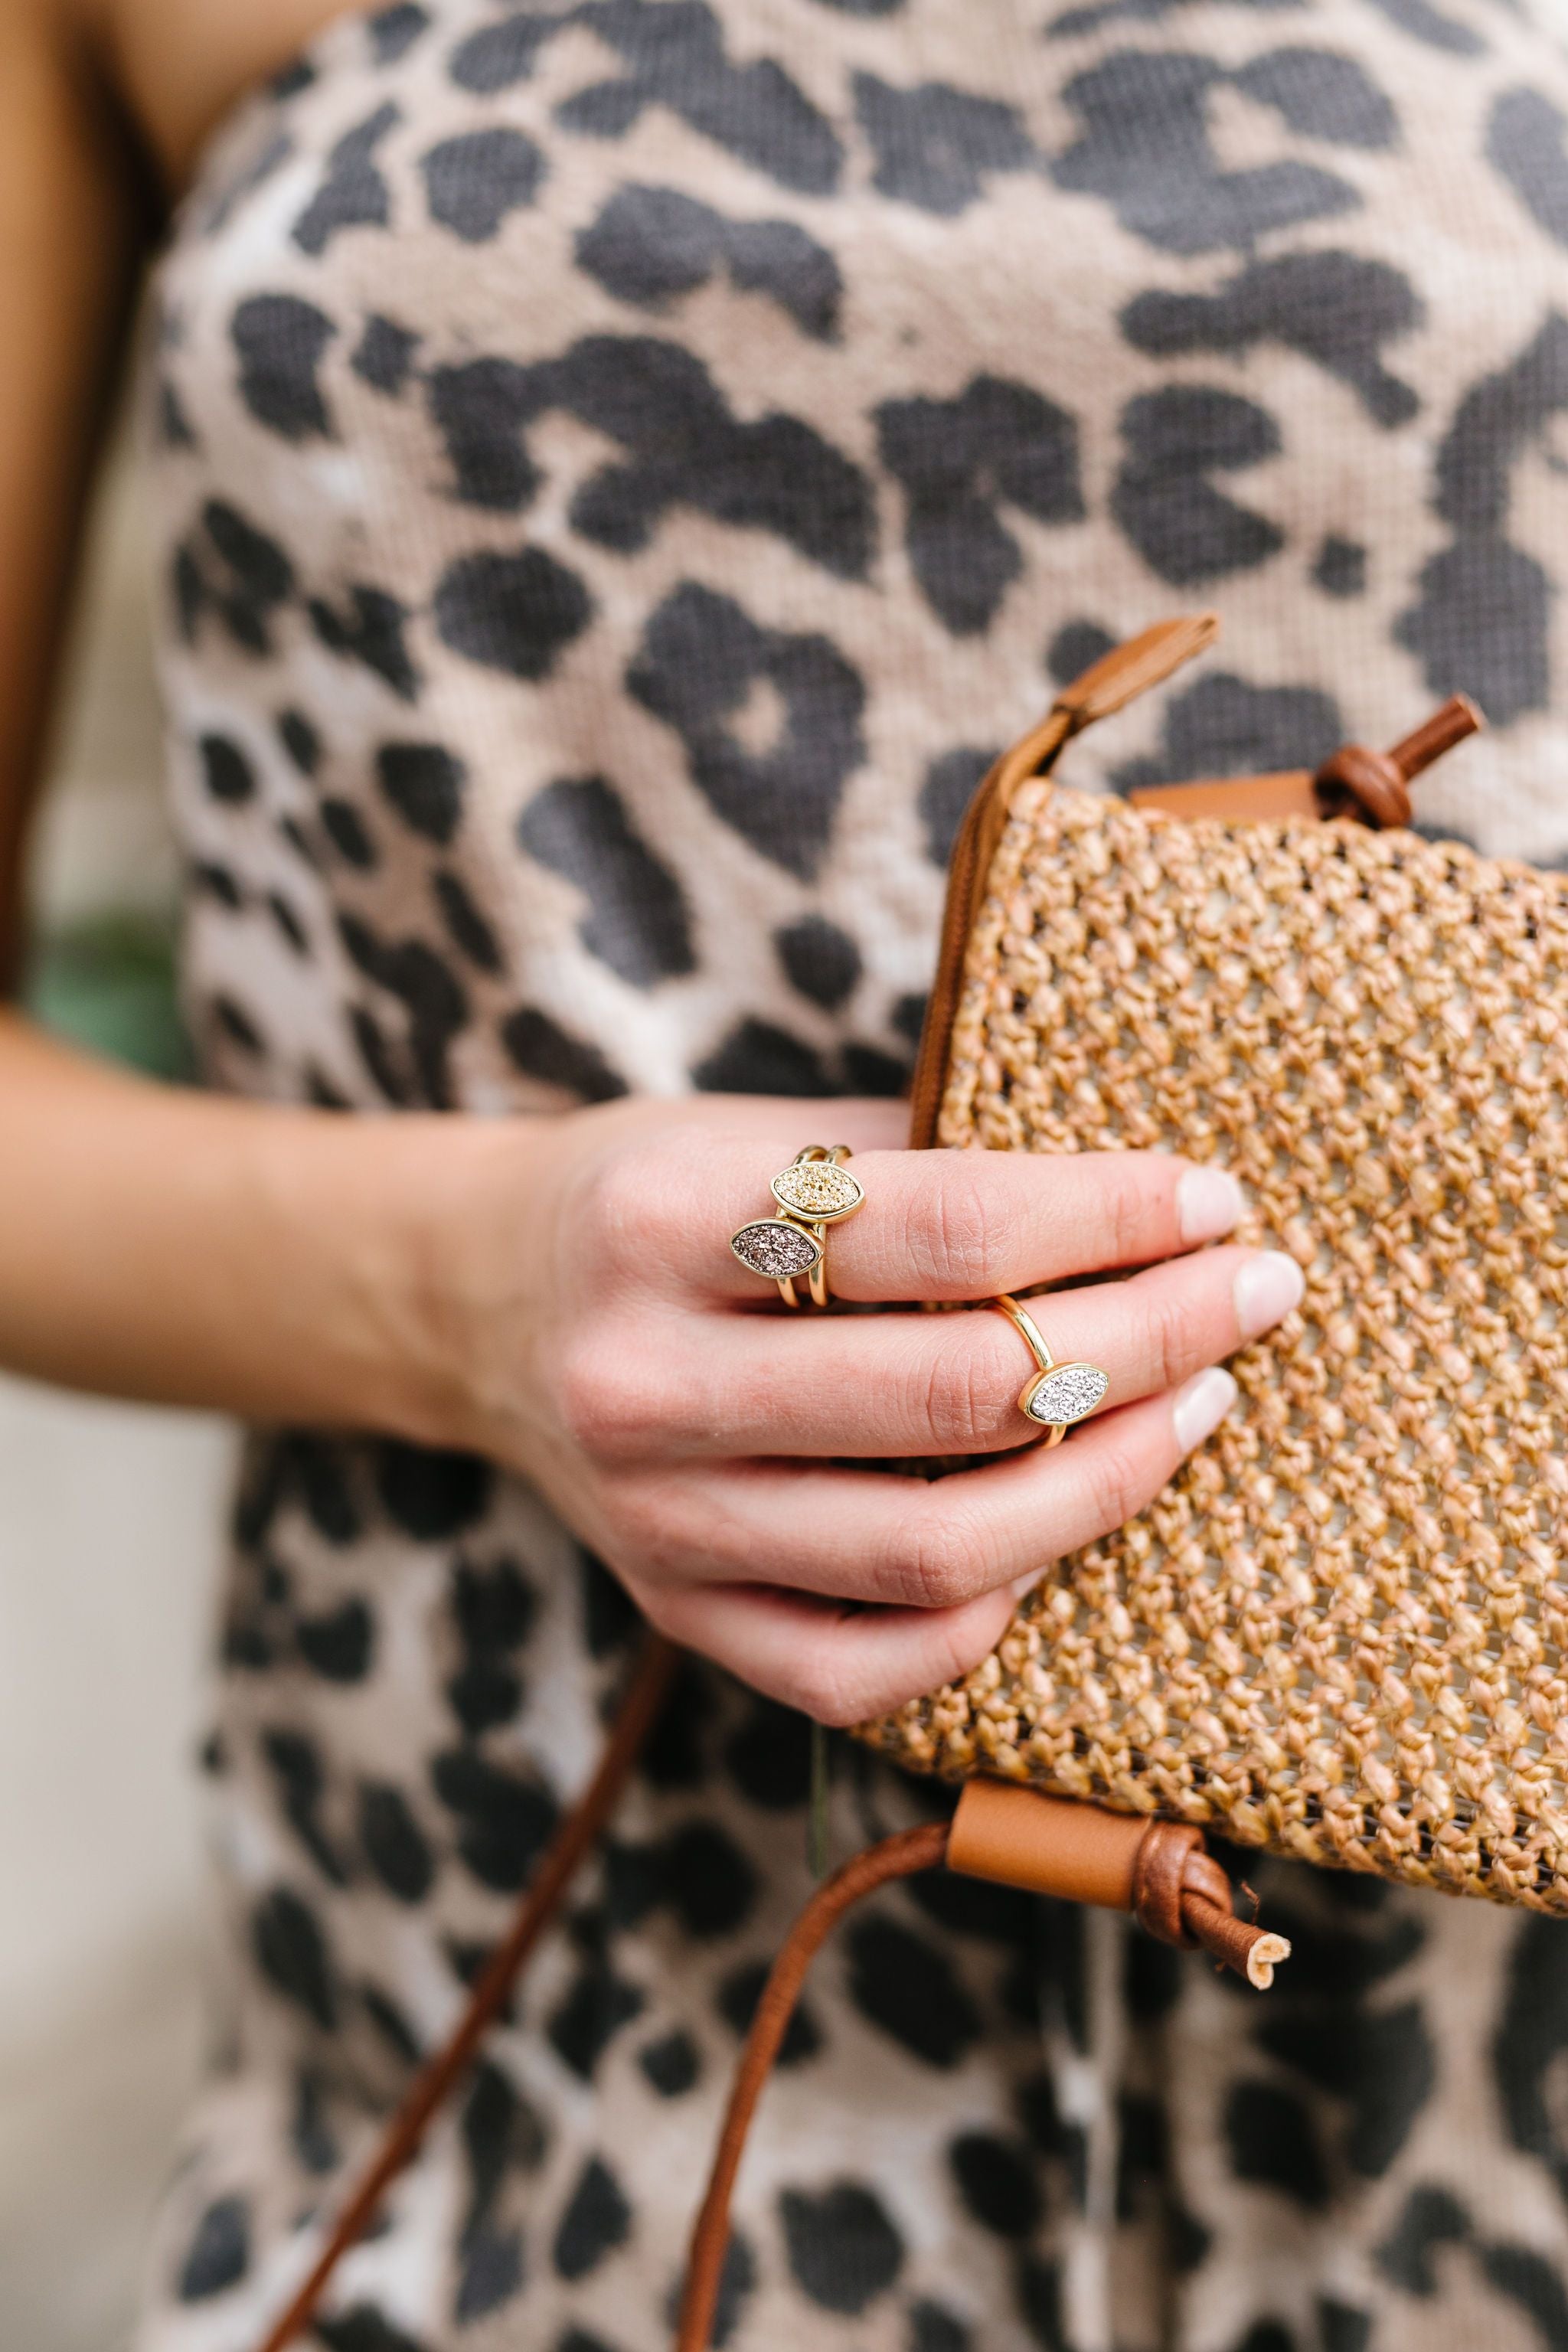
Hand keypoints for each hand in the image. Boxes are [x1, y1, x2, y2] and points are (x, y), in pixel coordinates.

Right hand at [431, 1096, 1302, 1723]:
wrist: (484, 1306)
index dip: (1107, 1216)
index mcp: (660, 1221)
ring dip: (1105, 1483)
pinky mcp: (680, 1615)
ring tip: (1196, 1407)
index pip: (939, 1229)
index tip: (1213, 1199)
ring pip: (935, 1554)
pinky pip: (871, 1670)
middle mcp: (644, 1382)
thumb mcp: (759, 1128)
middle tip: (1248, 1295)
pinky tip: (1062, 1529)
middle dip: (1146, 1340)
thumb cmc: (656, 1198)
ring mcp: (657, 1523)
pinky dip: (995, 1614)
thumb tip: (1153, 1204)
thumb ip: (927, 1162)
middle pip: (955, 1395)